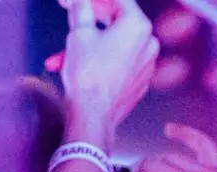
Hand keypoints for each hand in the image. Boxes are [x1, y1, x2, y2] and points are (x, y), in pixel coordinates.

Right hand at [57, 0, 159, 143]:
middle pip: (118, 20)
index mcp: (138, 25)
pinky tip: (83, 66)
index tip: (78, 1)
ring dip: (92, 43)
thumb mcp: (78, 35)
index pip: (117, 0)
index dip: (94, 0)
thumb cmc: (88, 77)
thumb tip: (80, 1)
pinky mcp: (140, 81)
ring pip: (117, 43)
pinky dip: (103, 60)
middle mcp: (149, 42)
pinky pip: (121, 62)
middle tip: (73, 15)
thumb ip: (81, 9)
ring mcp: (147, 63)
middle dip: (91, 19)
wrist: (93, 115)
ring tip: (67, 52)